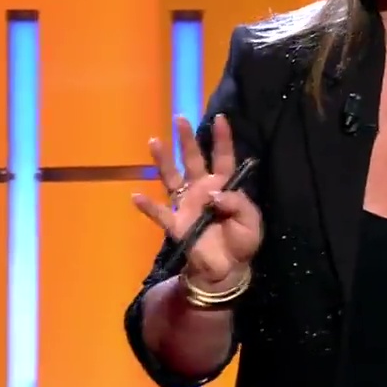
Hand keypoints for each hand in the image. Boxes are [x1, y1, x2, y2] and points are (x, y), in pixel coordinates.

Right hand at [132, 115, 262, 289]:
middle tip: (180, 118)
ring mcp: (186, 205)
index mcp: (224, 186)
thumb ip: (236, 203)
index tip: (220, 117)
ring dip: (162, 160)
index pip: (223, 157)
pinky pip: (159, 214)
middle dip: (186, 139)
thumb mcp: (250, 221)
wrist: (227, 269)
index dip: (222, 138)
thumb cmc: (242, 242)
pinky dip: (147, 206)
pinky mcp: (176, 224)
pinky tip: (137, 197)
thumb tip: (212, 195)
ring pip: (172, 177)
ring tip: (154, 141)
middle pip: (193, 159)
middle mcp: (202, 189)